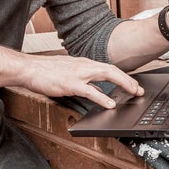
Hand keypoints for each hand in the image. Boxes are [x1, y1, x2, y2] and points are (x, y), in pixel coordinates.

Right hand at [21, 54, 143, 108]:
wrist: (29, 68)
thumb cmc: (46, 71)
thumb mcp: (69, 73)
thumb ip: (84, 81)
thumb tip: (99, 91)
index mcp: (84, 63)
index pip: (108, 68)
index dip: (123, 76)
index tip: (134, 85)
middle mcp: (84, 66)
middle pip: (112, 70)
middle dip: (128, 80)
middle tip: (139, 90)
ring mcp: (78, 74)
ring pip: (106, 75)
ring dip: (123, 83)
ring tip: (133, 92)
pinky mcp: (70, 84)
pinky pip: (90, 91)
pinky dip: (102, 97)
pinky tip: (110, 104)